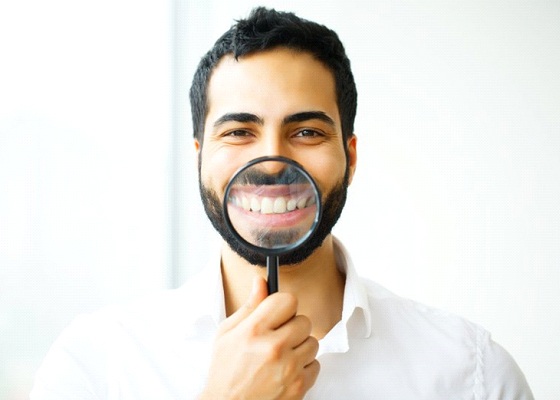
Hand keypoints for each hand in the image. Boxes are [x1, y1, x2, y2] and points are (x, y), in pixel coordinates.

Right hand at [199, 276, 319, 398]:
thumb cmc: (226, 371)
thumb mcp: (227, 333)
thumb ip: (250, 306)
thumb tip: (261, 282)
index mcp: (254, 330)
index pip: (288, 300)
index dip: (283, 306)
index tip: (278, 313)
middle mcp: (273, 347)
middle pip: (304, 320)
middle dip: (292, 327)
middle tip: (277, 338)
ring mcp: (289, 368)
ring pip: (313, 342)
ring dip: (300, 347)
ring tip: (280, 356)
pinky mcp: (299, 386)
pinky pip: (315, 364)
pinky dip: (304, 367)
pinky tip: (285, 371)